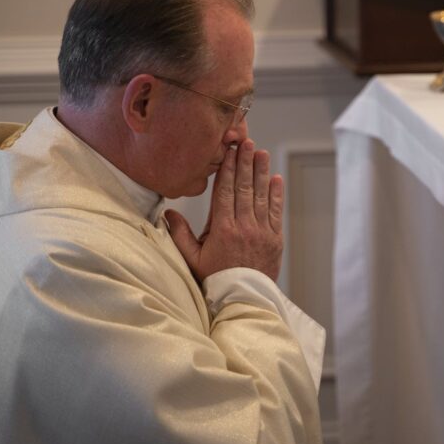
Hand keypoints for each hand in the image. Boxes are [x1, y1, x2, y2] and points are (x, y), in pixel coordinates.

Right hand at [166, 139, 283, 282]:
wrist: (242, 300)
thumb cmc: (214, 280)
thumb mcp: (192, 259)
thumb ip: (180, 235)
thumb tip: (167, 212)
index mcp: (222, 230)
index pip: (225, 192)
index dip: (228, 169)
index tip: (229, 152)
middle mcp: (244, 227)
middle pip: (244, 188)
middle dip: (245, 163)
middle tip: (246, 143)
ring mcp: (262, 233)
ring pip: (261, 196)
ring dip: (261, 172)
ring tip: (261, 153)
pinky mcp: (275, 240)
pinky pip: (276, 212)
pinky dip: (276, 194)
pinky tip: (275, 179)